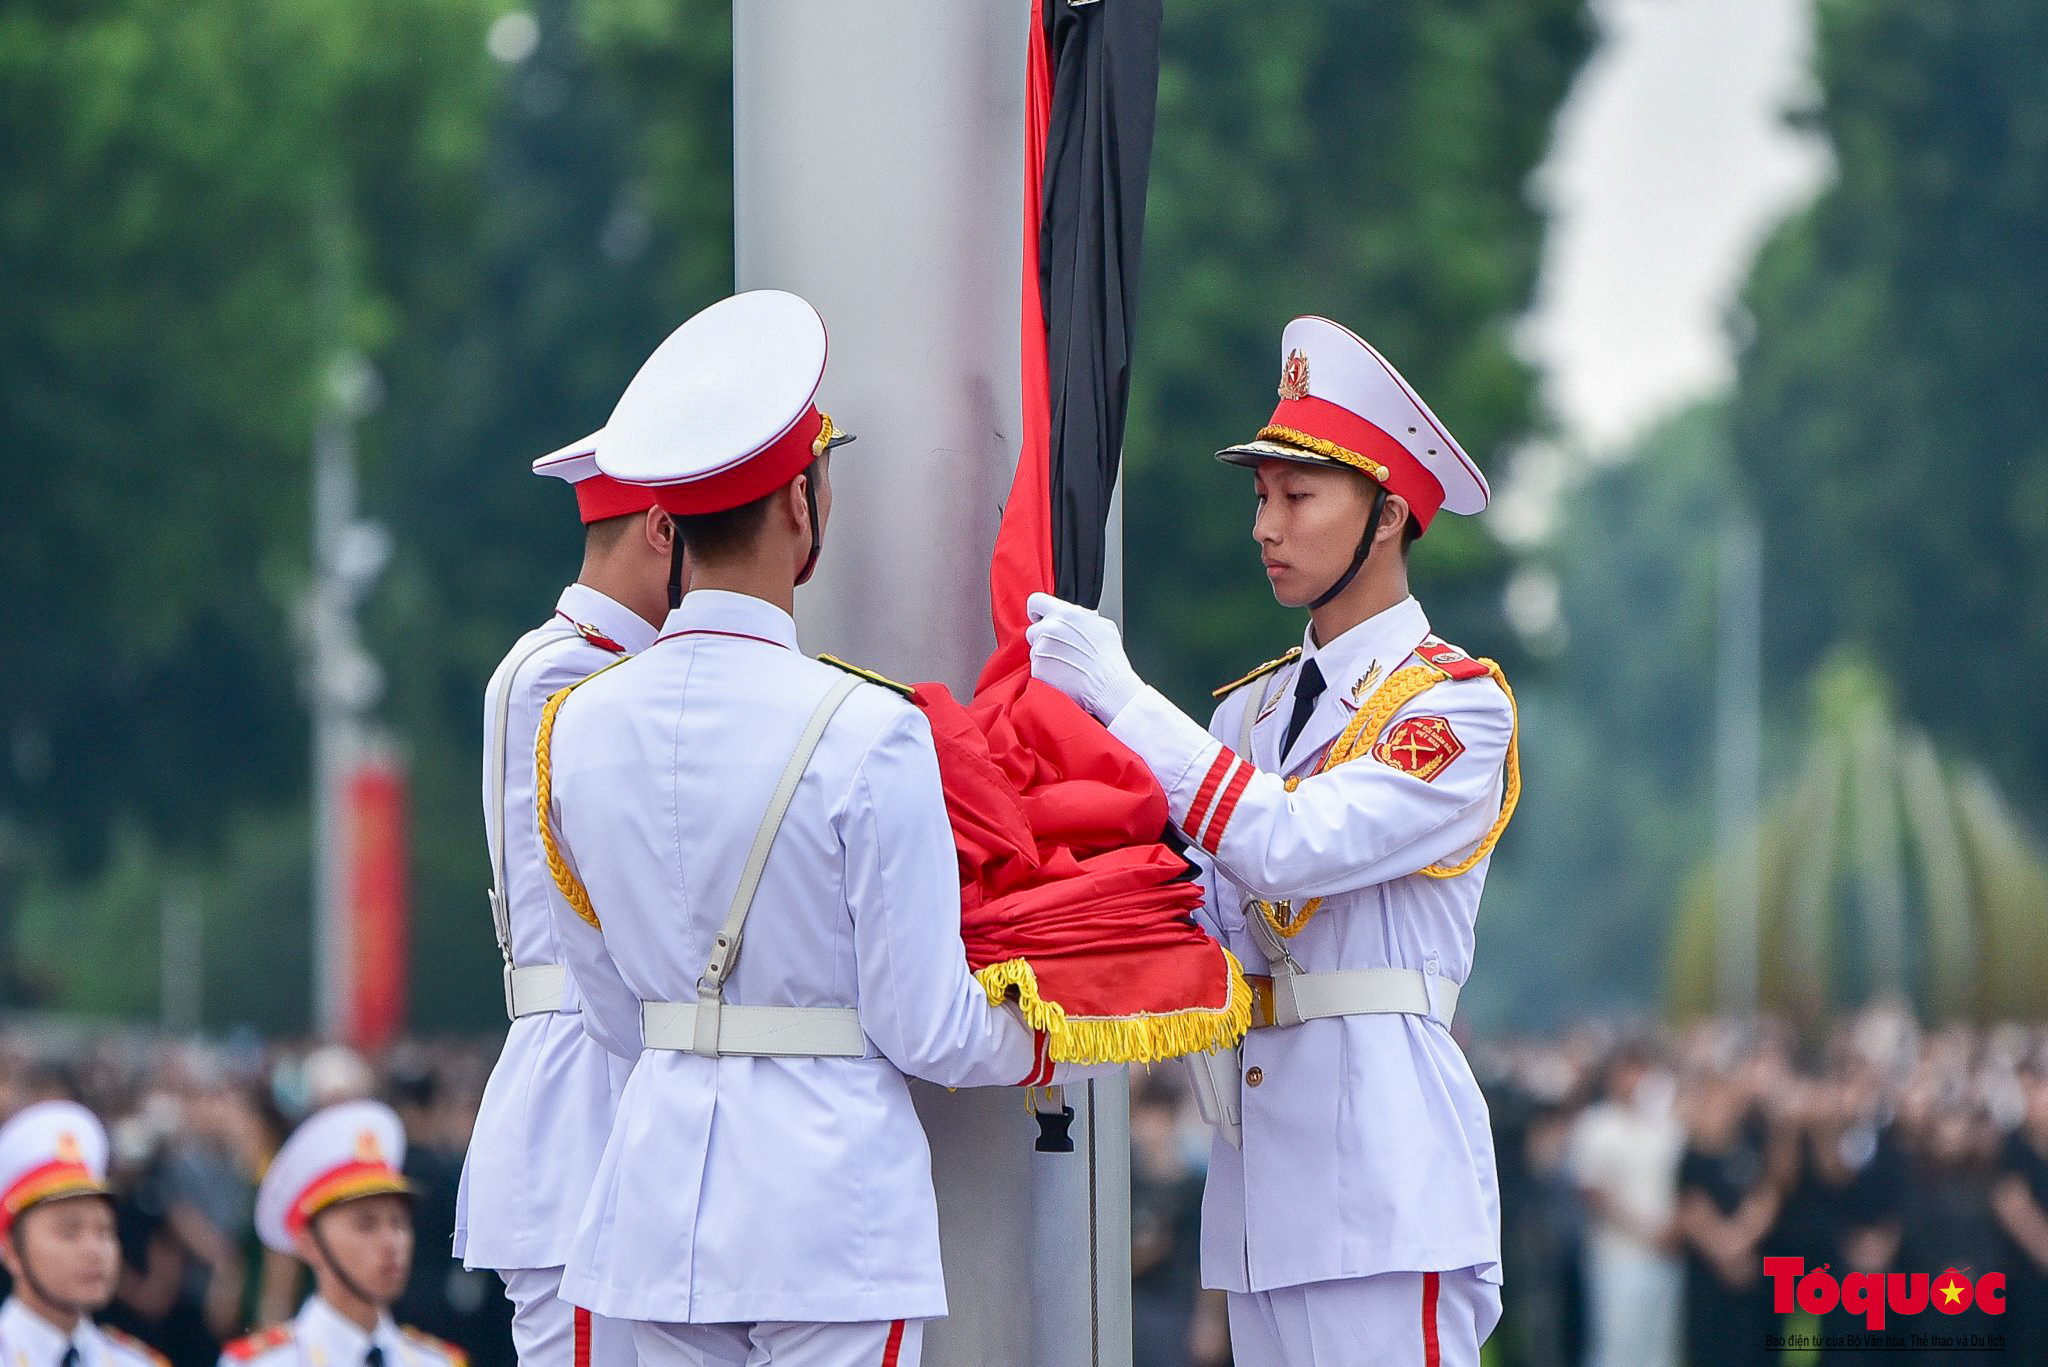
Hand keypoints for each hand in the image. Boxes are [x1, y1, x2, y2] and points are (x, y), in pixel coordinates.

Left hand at [1025, 592, 1143, 721]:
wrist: (1109, 687)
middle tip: (1061, 649)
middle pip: (1034, 630)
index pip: (1036, 601)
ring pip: (1035, 649)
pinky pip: (1036, 666)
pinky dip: (1046, 671)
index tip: (1040, 619)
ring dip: (1046, 656)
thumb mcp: (1103, 625)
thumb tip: (1075, 615)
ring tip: (1067, 664)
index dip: (1037, 611)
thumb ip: (1082, 616)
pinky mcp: (1038, 668)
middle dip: (1043, 638)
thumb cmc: (1110, 659)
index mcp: (1066, 613)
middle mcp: (1051, 628)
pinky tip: (1064, 674)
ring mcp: (1042, 649)